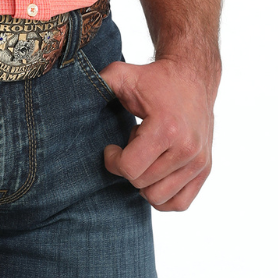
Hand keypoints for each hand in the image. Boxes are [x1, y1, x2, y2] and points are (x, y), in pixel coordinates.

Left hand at [99, 57, 216, 211]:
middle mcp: (186, 149)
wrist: (192, 76)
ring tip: (145, 157)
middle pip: (142, 184)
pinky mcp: (205, 169)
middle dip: (128, 168)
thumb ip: (98, 82)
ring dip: (144, 182)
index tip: (111, 148)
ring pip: (158, 198)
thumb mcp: (122, 74)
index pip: (130, 169)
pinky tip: (154, 174)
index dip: (112, 161)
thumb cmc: (154, 78)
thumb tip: (71, 88)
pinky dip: (162, 196)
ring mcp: (199, 161)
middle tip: (130, 146)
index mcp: (166, 129)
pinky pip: (180, 203)